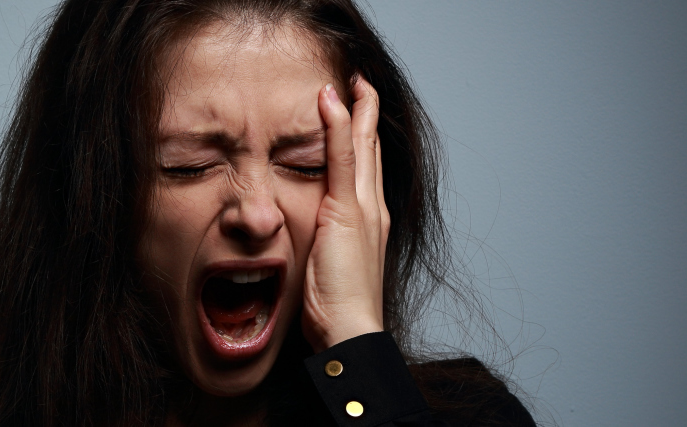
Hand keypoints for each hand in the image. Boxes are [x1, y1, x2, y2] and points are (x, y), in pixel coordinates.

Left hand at [302, 77, 389, 352]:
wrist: (351, 329)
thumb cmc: (338, 309)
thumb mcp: (329, 266)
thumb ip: (324, 245)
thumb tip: (312, 240)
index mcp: (370, 222)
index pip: (366, 169)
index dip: (362, 137)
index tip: (354, 112)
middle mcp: (373, 210)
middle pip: (371, 150)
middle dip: (365, 114)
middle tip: (358, 84)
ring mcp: (364, 208)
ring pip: (362, 147)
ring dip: (356, 110)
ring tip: (348, 82)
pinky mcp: (347, 211)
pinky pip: (345, 159)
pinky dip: (340, 126)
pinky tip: (332, 101)